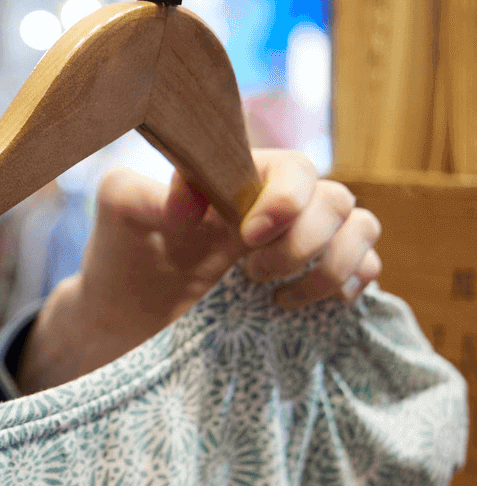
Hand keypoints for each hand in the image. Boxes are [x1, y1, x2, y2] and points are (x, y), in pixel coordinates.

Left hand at [15, 150, 381, 393]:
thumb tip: (187, 204)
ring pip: (363, 228)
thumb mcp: (118, 212)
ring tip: (275, 296)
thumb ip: (142, 191)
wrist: (126, 316)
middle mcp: (278, 204)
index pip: (296, 168)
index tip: (247, 237)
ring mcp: (301, 241)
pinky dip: (351, 285)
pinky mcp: (313, 280)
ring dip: (333, 265)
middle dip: (303, 241)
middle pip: (337, 199)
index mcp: (241, 177)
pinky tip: (300, 304)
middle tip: (250, 273)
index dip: (286, 201)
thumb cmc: (123, 252)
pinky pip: (367, 269)